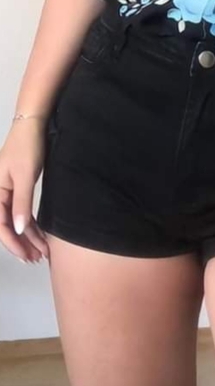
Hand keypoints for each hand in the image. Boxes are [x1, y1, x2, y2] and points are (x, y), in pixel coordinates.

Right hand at [0, 121, 50, 262]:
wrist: (32, 126)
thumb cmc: (27, 147)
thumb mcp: (24, 176)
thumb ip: (21, 203)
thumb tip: (19, 229)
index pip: (0, 224)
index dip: (13, 242)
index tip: (26, 255)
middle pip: (7, 226)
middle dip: (21, 244)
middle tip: (36, 259)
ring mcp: (6, 193)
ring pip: (15, 221)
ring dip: (28, 238)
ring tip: (41, 253)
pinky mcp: (16, 190)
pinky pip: (21, 213)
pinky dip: (31, 226)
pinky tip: (39, 238)